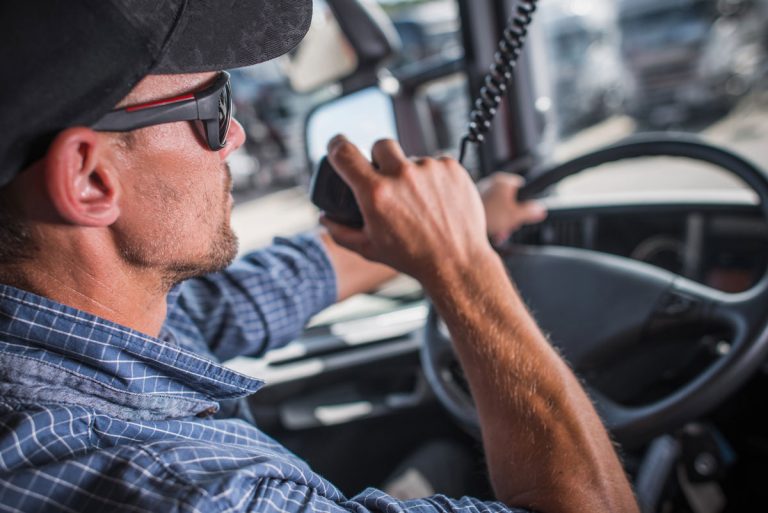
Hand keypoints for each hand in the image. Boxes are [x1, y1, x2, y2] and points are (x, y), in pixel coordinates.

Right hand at [320, 136, 493, 287]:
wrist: (456, 263)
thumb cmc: (411, 258)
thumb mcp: (368, 248)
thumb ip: (340, 231)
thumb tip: (324, 217)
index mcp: (376, 193)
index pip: (344, 152)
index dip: (336, 145)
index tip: (337, 145)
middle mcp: (402, 175)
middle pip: (381, 144)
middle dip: (379, 157)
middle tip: (386, 179)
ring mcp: (429, 168)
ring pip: (411, 158)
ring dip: (411, 174)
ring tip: (419, 203)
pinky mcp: (452, 167)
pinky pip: (435, 164)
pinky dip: (434, 178)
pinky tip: (437, 200)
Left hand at [478, 172, 546, 244]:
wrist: (461, 224)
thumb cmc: (488, 216)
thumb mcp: (515, 216)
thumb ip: (530, 212)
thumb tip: (541, 210)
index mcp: (504, 181)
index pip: (522, 187)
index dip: (524, 202)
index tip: (523, 214)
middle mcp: (492, 182)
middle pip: (510, 199)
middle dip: (511, 216)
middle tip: (510, 227)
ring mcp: (481, 191)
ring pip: (499, 206)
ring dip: (502, 221)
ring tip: (499, 232)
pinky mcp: (472, 201)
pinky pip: (488, 209)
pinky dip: (491, 220)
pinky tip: (490, 230)